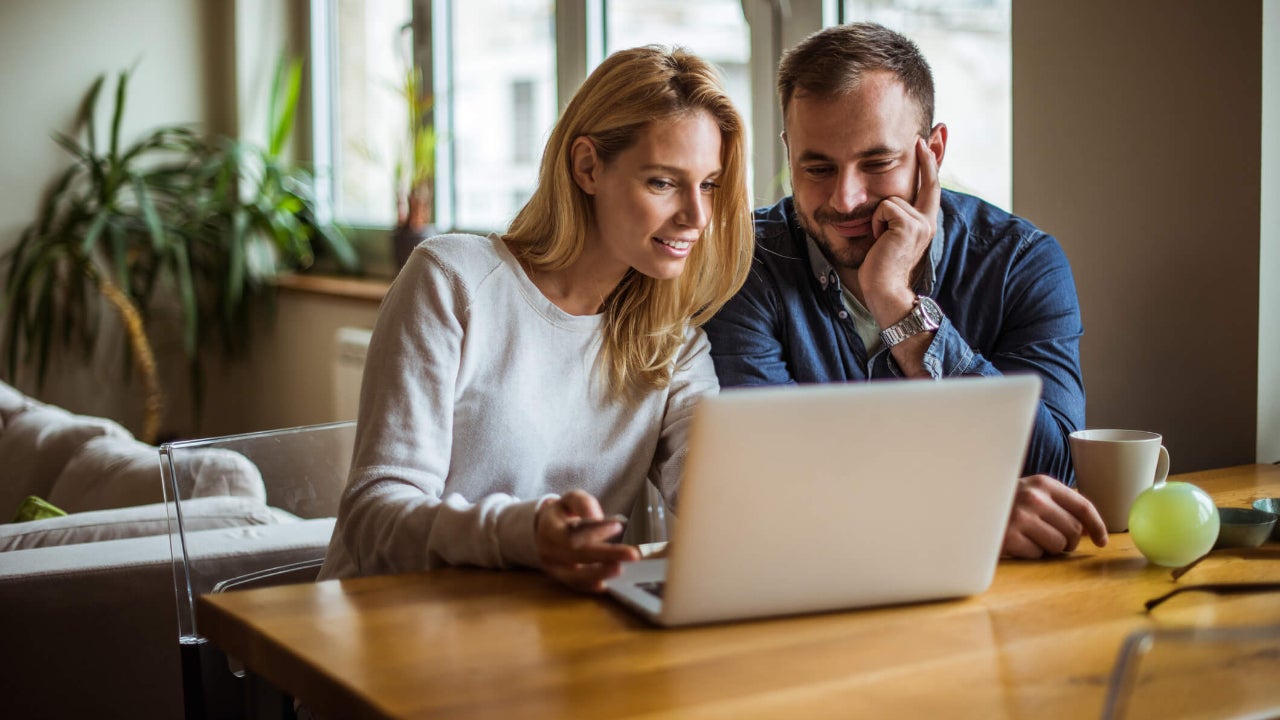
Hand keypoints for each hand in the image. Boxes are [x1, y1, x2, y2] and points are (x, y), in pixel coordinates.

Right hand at [534, 490, 638, 592]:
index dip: (594, 532)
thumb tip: (596, 517)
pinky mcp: (561, 579)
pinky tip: (608, 584)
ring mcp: (553, 568)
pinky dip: (592, 586)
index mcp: (549, 529)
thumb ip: (582, 503)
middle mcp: (548, 551)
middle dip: (606, 555)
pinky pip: (577, 586)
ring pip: (575, 576)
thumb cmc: (562, 514)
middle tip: (632, 554)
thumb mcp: (569, 500)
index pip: (572, 534)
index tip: (618, 526)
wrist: (544, 530)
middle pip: (577, 556)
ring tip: (621, 569)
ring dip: (600, 573)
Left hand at [859, 137, 941, 325]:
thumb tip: (884, 202)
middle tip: (920, 136)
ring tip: (880, 240)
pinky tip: (879, 240)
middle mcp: (928, 221)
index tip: (929, 142)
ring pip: (891, 199)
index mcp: (924, 224)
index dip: (931, 164)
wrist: (884, 291)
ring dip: (878, 217)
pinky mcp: (909, 224)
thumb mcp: (887, 237)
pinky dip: (876, 222)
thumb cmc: (879, 269)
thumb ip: (891, 217)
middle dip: (926, 157)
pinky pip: (884, 207)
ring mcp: (921, 222)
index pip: (931, 188)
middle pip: (927, 181)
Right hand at [1002, 474, 1108, 558]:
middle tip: (1053, 539)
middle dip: (1069, 541)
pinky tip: (1017, 542)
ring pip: (1059, 545)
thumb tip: (1090, 527)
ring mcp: (1021, 518)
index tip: (1102, 541)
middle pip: (1074, 530)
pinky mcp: (1010, 537)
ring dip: (1050, 548)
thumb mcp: (1031, 493)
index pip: (1082, 505)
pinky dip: (1031, 553)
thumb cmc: (1004, 503)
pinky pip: (1038, 554)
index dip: (1097, 525)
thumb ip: (1058, 503)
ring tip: (1032, 539)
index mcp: (1043, 484)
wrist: (967, 506)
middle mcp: (1034, 498)